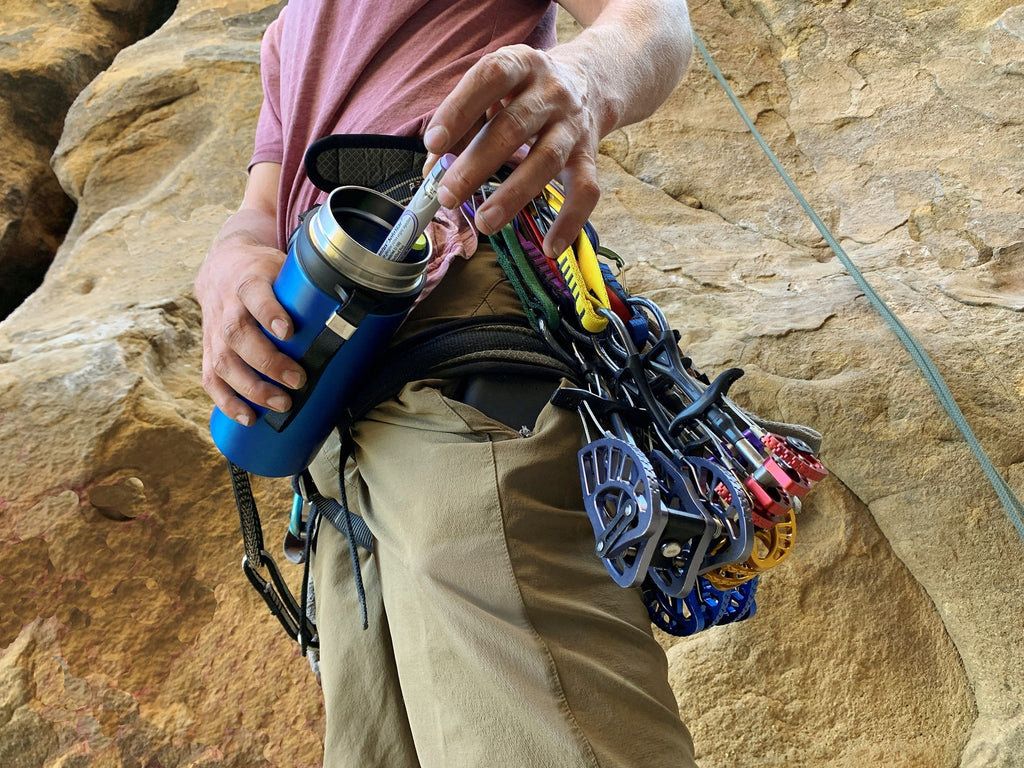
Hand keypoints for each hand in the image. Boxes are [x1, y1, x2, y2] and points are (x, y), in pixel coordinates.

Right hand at [194, 224, 305, 426]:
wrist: (222, 268)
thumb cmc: (265, 275)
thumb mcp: (284, 268)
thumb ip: (309, 288)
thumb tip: (357, 314)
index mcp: (248, 281)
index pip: (254, 294)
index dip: (269, 313)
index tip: (288, 331)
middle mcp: (227, 306)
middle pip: (238, 334)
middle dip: (268, 361)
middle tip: (297, 380)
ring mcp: (214, 331)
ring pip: (224, 361)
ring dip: (251, 388)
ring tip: (281, 403)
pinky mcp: (209, 351)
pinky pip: (211, 379)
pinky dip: (227, 401)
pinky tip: (248, 417)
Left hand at [422, 43, 607, 258]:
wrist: (591, 81)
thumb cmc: (524, 93)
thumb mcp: (493, 94)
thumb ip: (461, 127)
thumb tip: (432, 172)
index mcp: (521, 65)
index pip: (490, 78)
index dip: (460, 109)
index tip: (433, 143)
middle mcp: (551, 92)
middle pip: (514, 127)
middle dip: (477, 164)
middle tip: (447, 196)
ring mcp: (573, 125)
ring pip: (546, 159)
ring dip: (513, 194)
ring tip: (484, 223)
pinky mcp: (590, 155)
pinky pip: (585, 190)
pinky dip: (570, 221)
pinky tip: (550, 247)